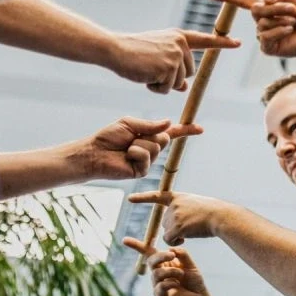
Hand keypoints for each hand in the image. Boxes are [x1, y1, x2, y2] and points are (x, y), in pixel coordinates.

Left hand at [80, 118, 201, 179]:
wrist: (95, 152)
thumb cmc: (109, 137)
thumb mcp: (129, 124)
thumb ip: (149, 125)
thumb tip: (169, 123)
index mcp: (149, 136)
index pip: (171, 133)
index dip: (186, 131)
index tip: (200, 129)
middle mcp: (151, 149)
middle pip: (163, 138)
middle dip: (149, 135)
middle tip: (132, 138)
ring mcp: (147, 161)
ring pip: (154, 147)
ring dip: (138, 144)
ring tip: (125, 148)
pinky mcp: (141, 171)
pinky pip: (145, 156)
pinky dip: (135, 152)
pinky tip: (126, 156)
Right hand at [109, 29, 239, 93]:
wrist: (115, 49)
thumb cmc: (133, 53)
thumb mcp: (156, 58)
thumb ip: (173, 68)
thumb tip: (184, 87)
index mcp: (178, 37)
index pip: (204, 40)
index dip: (222, 43)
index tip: (238, 43)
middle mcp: (180, 44)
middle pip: (188, 73)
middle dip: (171, 78)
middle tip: (151, 68)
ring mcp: (175, 55)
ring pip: (177, 83)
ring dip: (161, 84)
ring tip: (146, 70)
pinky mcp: (169, 67)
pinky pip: (167, 89)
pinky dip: (155, 88)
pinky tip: (144, 75)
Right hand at [122, 237, 209, 295]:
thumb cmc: (193, 279)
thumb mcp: (189, 263)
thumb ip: (181, 254)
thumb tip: (170, 250)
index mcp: (163, 262)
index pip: (148, 252)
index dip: (136, 246)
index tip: (124, 240)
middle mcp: (158, 272)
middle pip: (151, 260)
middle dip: (161, 256)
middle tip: (172, 255)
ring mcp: (157, 284)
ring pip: (156, 273)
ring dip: (171, 271)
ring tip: (181, 274)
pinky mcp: (160, 295)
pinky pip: (160, 287)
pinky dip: (169, 283)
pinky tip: (176, 284)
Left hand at [127, 189, 228, 244]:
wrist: (221, 216)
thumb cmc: (212, 213)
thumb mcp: (195, 204)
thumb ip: (182, 209)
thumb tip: (173, 226)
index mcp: (177, 197)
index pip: (157, 196)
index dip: (142, 198)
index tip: (129, 199)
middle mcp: (173, 204)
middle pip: (165, 222)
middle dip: (175, 228)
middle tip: (191, 226)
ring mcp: (174, 215)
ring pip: (167, 232)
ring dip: (177, 236)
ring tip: (193, 230)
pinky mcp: (177, 226)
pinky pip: (169, 240)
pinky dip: (176, 242)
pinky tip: (187, 238)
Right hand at [210, 0, 295, 59]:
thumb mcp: (293, 1)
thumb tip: (264, 0)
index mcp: (264, 9)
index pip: (241, 1)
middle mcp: (260, 22)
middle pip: (256, 10)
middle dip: (275, 7)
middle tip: (293, 9)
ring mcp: (262, 35)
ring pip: (262, 23)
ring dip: (281, 19)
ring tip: (293, 21)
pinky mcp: (266, 48)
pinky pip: (266, 36)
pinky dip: (279, 30)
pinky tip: (289, 29)